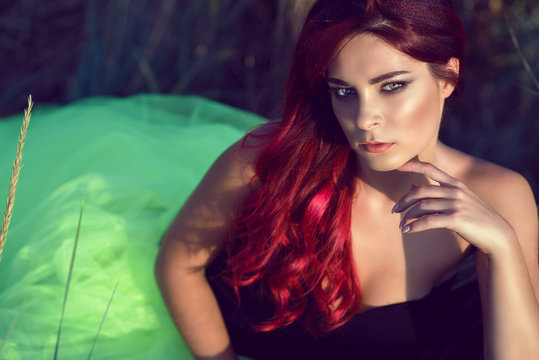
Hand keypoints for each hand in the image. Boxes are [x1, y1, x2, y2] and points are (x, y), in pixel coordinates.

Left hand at [392, 160, 516, 255]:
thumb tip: (412, 185)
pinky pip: (428, 221)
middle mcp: (455, 191)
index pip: (431, 169)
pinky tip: (408, 231)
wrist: (497, 235)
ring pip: (422, 207)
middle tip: (394, 210)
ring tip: (401, 226)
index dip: (413, 165)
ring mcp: (456, 204)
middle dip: (404, 201)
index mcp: (455, 184)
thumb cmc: (474, 218)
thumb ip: (435, 193)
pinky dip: (415, 226)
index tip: (398, 166)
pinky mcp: (456, 219)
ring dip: (407, 217)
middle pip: (420, 191)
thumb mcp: (457, 201)